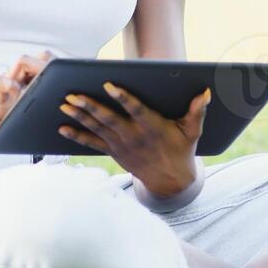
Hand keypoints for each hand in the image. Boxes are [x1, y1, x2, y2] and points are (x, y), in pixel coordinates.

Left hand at [59, 83, 209, 197]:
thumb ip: (197, 111)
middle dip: (90, 107)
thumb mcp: (193, 131)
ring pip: (97, 129)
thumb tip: (205, 92)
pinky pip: (92, 144)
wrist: (170, 181)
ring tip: (64, 104)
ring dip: (79, 117)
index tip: (110, 85)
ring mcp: (121, 145)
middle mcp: (133, 137)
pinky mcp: (113, 152)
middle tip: (74, 95)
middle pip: (109, 119)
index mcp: (152, 128)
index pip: (136, 110)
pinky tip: (62, 129)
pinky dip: (76, 137)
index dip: (123, 98)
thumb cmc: (182, 150)